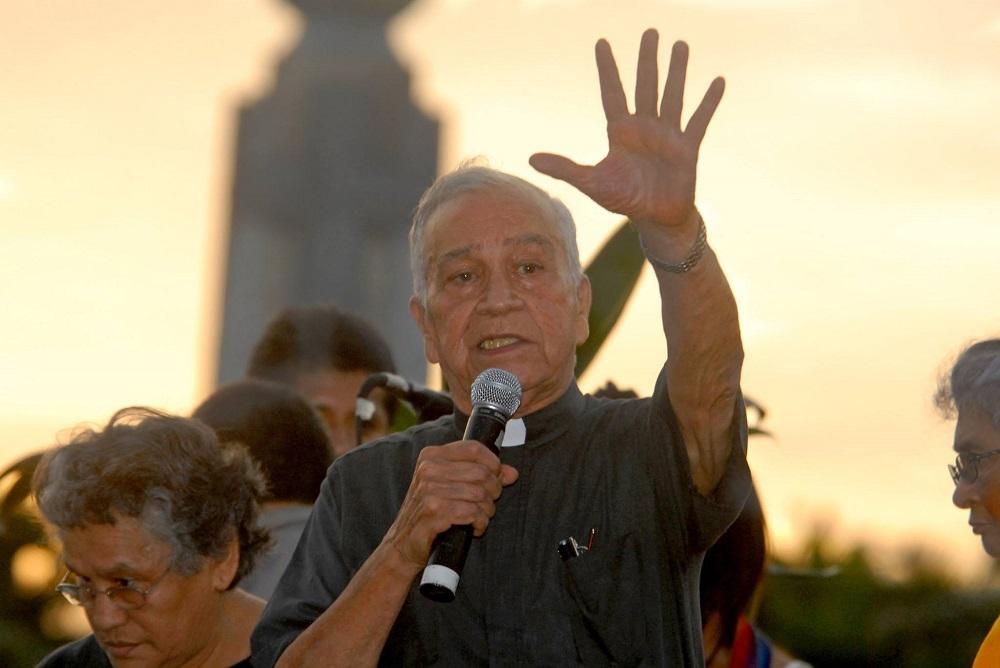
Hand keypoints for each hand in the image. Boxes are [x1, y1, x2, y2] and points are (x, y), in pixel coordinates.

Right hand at [382, 441, 518, 569]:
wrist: (403, 544)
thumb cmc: (430, 512)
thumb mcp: (451, 486)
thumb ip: (482, 475)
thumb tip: (511, 473)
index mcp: (431, 456)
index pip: (474, 448)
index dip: (493, 464)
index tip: (496, 478)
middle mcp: (428, 469)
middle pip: (481, 472)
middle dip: (493, 491)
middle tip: (488, 503)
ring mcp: (428, 491)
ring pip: (479, 493)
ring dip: (487, 510)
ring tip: (480, 517)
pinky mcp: (433, 512)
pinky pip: (471, 512)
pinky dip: (479, 522)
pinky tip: (474, 528)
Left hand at [530, 29, 722, 234]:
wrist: (655, 219)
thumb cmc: (624, 200)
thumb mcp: (592, 183)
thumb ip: (565, 168)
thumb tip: (531, 159)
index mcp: (620, 132)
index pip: (612, 93)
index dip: (607, 69)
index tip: (601, 42)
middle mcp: (645, 127)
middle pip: (645, 86)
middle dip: (647, 60)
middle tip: (650, 32)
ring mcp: (668, 135)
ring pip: (672, 96)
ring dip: (676, 72)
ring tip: (680, 45)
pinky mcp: (688, 148)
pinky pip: (699, 120)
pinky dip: (709, 103)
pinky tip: (718, 81)